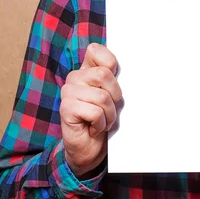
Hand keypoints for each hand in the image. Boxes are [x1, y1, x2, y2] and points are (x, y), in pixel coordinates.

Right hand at [60, 43, 122, 178]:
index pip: (95, 50)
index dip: (110, 63)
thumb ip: (116, 77)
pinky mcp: (66, 109)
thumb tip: (134, 64)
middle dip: (115, 96)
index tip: (114, 78)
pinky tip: (94, 128)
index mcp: (87, 69)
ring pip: (102, 96)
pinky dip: (101, 123)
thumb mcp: (114, 94)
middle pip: (104, 75)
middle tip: (110, 108)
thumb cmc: (105, 118)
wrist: (91, 148)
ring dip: (109, 114)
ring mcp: (67, 92)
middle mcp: (75, 77)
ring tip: (103, 120)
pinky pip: (95, 112)